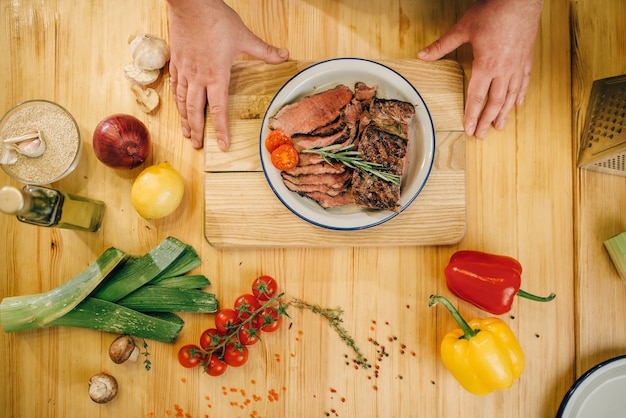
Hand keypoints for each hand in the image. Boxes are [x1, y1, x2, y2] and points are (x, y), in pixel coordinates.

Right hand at [167, 0, 288, 149]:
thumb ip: (265, 51)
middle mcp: (198, 77)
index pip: (219, 110)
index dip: (220, 129)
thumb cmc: (216, 19)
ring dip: (184, 119)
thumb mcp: (244, 36)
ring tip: (186, 132)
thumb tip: (285, 55)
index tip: (222, 145)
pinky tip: (177, 104)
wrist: (190, 3)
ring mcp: (185, 70)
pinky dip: (176, 99)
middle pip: (196, 111)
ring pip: (182, 101)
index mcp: (216, 76)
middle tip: (197, 145)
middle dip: (197, 130)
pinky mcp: (176, 60)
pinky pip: (175, 85)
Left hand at [418, 0, 542, 137]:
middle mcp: (504, 70)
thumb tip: (422, 55)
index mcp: (486, 65)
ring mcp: (517, 66)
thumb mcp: (462, 29)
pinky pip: (524, 82)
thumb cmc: (493, 12)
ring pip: (511, 96)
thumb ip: (442, 46)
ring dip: (504, 114)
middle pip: (494, 102)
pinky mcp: (527, 59)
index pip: (477, 97)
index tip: (468, 129)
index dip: (472, 115)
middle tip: (481, 136)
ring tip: (500, 127)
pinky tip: (518, 105)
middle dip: (486, 121)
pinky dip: (520, 96)